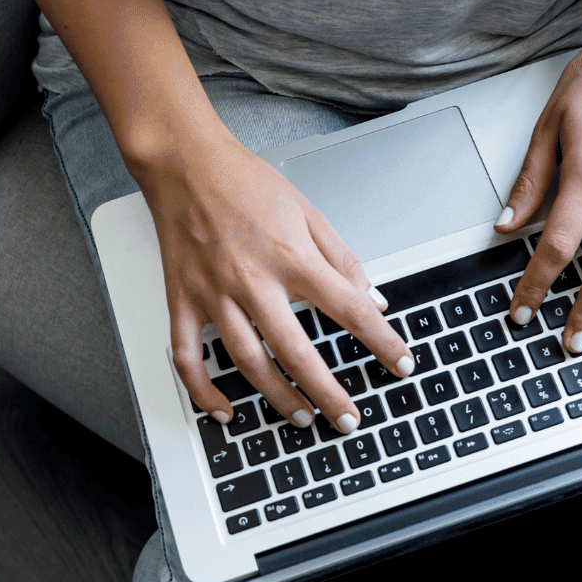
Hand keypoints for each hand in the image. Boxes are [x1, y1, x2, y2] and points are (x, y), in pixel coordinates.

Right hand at [129, 113, 413, 432]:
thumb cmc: (246, 182)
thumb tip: (372, 298)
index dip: (380, 341)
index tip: (400, 364)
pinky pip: (187, 356)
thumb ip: (343, 259)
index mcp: (291, 257)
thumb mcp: (309, 213)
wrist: (185, 163)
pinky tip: (225, 410)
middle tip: (349, 418)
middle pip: (296, 351)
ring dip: (277, 397)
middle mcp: (252, 280)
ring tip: (302, 417)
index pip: (348, 308)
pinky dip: (203, 390)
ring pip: (247, 361)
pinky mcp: (181, 300)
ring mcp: (214, 294)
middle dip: (327, 392)